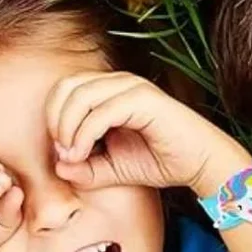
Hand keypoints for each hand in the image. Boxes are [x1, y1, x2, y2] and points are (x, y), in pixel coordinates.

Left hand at [46, 71, 249, 193]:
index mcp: (109, 90)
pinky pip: (101, 111)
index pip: (64, 89)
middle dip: (55, 120)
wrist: (199, 164)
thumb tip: (58, 166)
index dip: (52, 117)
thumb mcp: (111, 169)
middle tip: (62, 152)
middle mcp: (118, 82)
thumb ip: (84, 168)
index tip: (59, 151)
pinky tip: (83, 153)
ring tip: (72, 154)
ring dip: (67, 127)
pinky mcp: (144, 99)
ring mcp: (132, 87)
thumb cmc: (158, 161)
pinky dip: (84, 133)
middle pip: (67, 86)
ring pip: (81, 95)